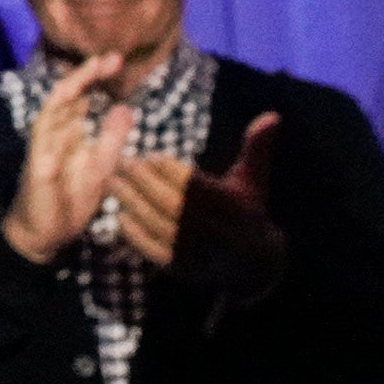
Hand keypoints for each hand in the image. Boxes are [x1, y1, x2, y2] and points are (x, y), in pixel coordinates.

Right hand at [2, 53, 136, 265]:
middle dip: (87, 74)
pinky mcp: (38, 162)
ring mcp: (43, 145)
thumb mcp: (101, 168)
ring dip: (72, 87)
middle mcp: (54, 132)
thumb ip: (112, 139)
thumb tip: (125, 107)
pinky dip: (55, 115)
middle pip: (68, 94)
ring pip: (54, 107)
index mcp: (70, 132)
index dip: (96, 78)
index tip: (116, 62)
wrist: (44, 233)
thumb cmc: (70, 200)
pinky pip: (43, 133)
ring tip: (92, 69)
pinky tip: (70, 101)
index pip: (82, 97)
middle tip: (112, 58)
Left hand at [115, 112, 287, 301]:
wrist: (253, 264)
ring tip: (111, 182)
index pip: (191, 184)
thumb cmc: (246, 209)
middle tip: (120, 163)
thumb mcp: (253, 178)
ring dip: (131, 202)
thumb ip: (256, 146)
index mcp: (228, 205)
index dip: (167, 169)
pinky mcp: (182, 268)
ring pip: (157, 224)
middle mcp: (212, 229)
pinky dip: (134, 233)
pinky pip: (152, 249)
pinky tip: (119, 215)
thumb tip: (273, 114)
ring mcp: (196, 251)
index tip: (149, 156)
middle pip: (169, 202)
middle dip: (142, 181)